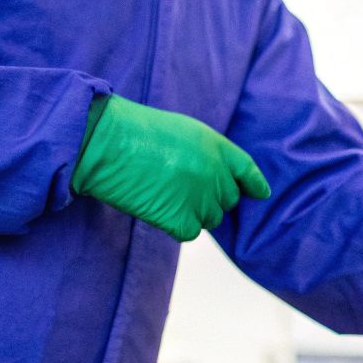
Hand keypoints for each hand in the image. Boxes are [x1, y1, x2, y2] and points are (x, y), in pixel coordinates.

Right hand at [72, 95, 270, 241]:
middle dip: (210, 198)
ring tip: (163, 194)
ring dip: (192, 212)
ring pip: (210, 218)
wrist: (104, 142)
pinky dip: (175, 226)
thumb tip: (220, 176)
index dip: (252, 184)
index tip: (258, 193)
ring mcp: (200, 198)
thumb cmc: (135, 132)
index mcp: (217, 148)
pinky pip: (190, 232)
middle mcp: (216, 174)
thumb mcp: (182, 130)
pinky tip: (156, 209)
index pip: (247, 171)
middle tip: (179, 188)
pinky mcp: (181, 219)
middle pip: (228, 200)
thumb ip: (207, 153)